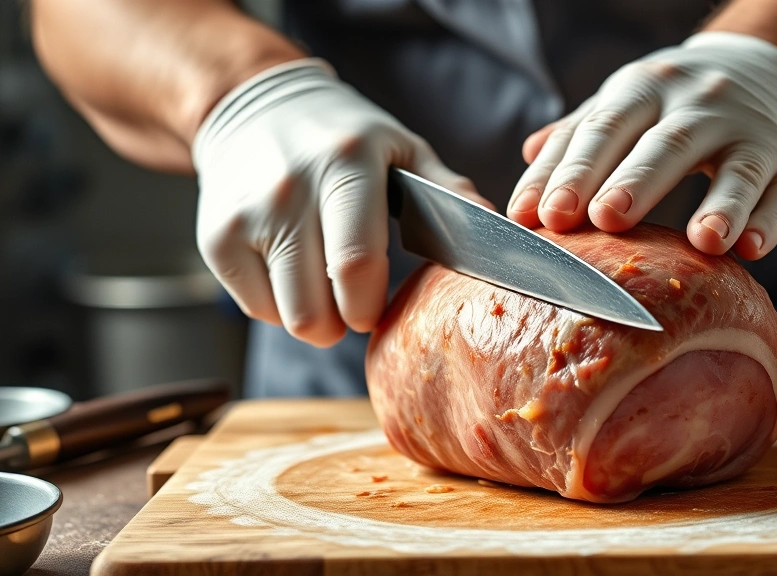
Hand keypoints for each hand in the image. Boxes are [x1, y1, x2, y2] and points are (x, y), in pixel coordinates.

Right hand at [193, 59, 488, 346]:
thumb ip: (451, 190)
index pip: (355, 264)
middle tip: (357, 303)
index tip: (379, 311)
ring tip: (326, 287)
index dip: (371, 306)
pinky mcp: (215, 239)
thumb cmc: (344, 136)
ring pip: (286, 316)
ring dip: (315, 318)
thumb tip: (503, 230)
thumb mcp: (403, 148)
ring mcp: (246, 216)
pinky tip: (293, 271)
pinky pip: (257, 308)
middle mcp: (289, 190)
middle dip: (346, 322)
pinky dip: (279, 305)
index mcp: (346, 164)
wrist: (254, 108)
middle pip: (316, 307)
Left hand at [507, 32, 776, 259]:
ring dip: (719, 207)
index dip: (567, 173)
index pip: (600, 131)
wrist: (775, 64)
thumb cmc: (682, 98)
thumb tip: (529, 157)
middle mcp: (696, 106)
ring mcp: (748, 133)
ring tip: (702, 242)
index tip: (534, 215)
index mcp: (643, 92)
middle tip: (601, 219)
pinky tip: (752, 248)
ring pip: (734, 169)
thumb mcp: (629, 100)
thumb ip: (581, 132)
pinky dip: (767, 220)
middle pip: (664, 146)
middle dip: (631, 183)